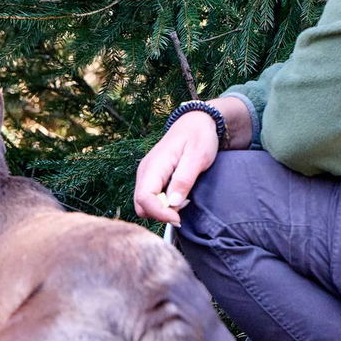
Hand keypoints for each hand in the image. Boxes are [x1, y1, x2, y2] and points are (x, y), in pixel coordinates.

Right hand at [134, 111, 220, 226]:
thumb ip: (184, 180)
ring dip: (162, 209)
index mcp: (154, 166)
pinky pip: (151, 198)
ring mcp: (147, 175)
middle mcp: (145, 172)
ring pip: (145, 204)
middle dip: (160, 214)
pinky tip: (179, 195)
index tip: (178, 218)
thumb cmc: (199, 137)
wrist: (197, 122)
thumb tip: (173, 203)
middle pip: (141, 205)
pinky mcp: (152, 178)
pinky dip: (163, 204)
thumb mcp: (197, 157)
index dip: (159, 213)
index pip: (144, 199)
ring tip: (183, 199)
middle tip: (183, 208)